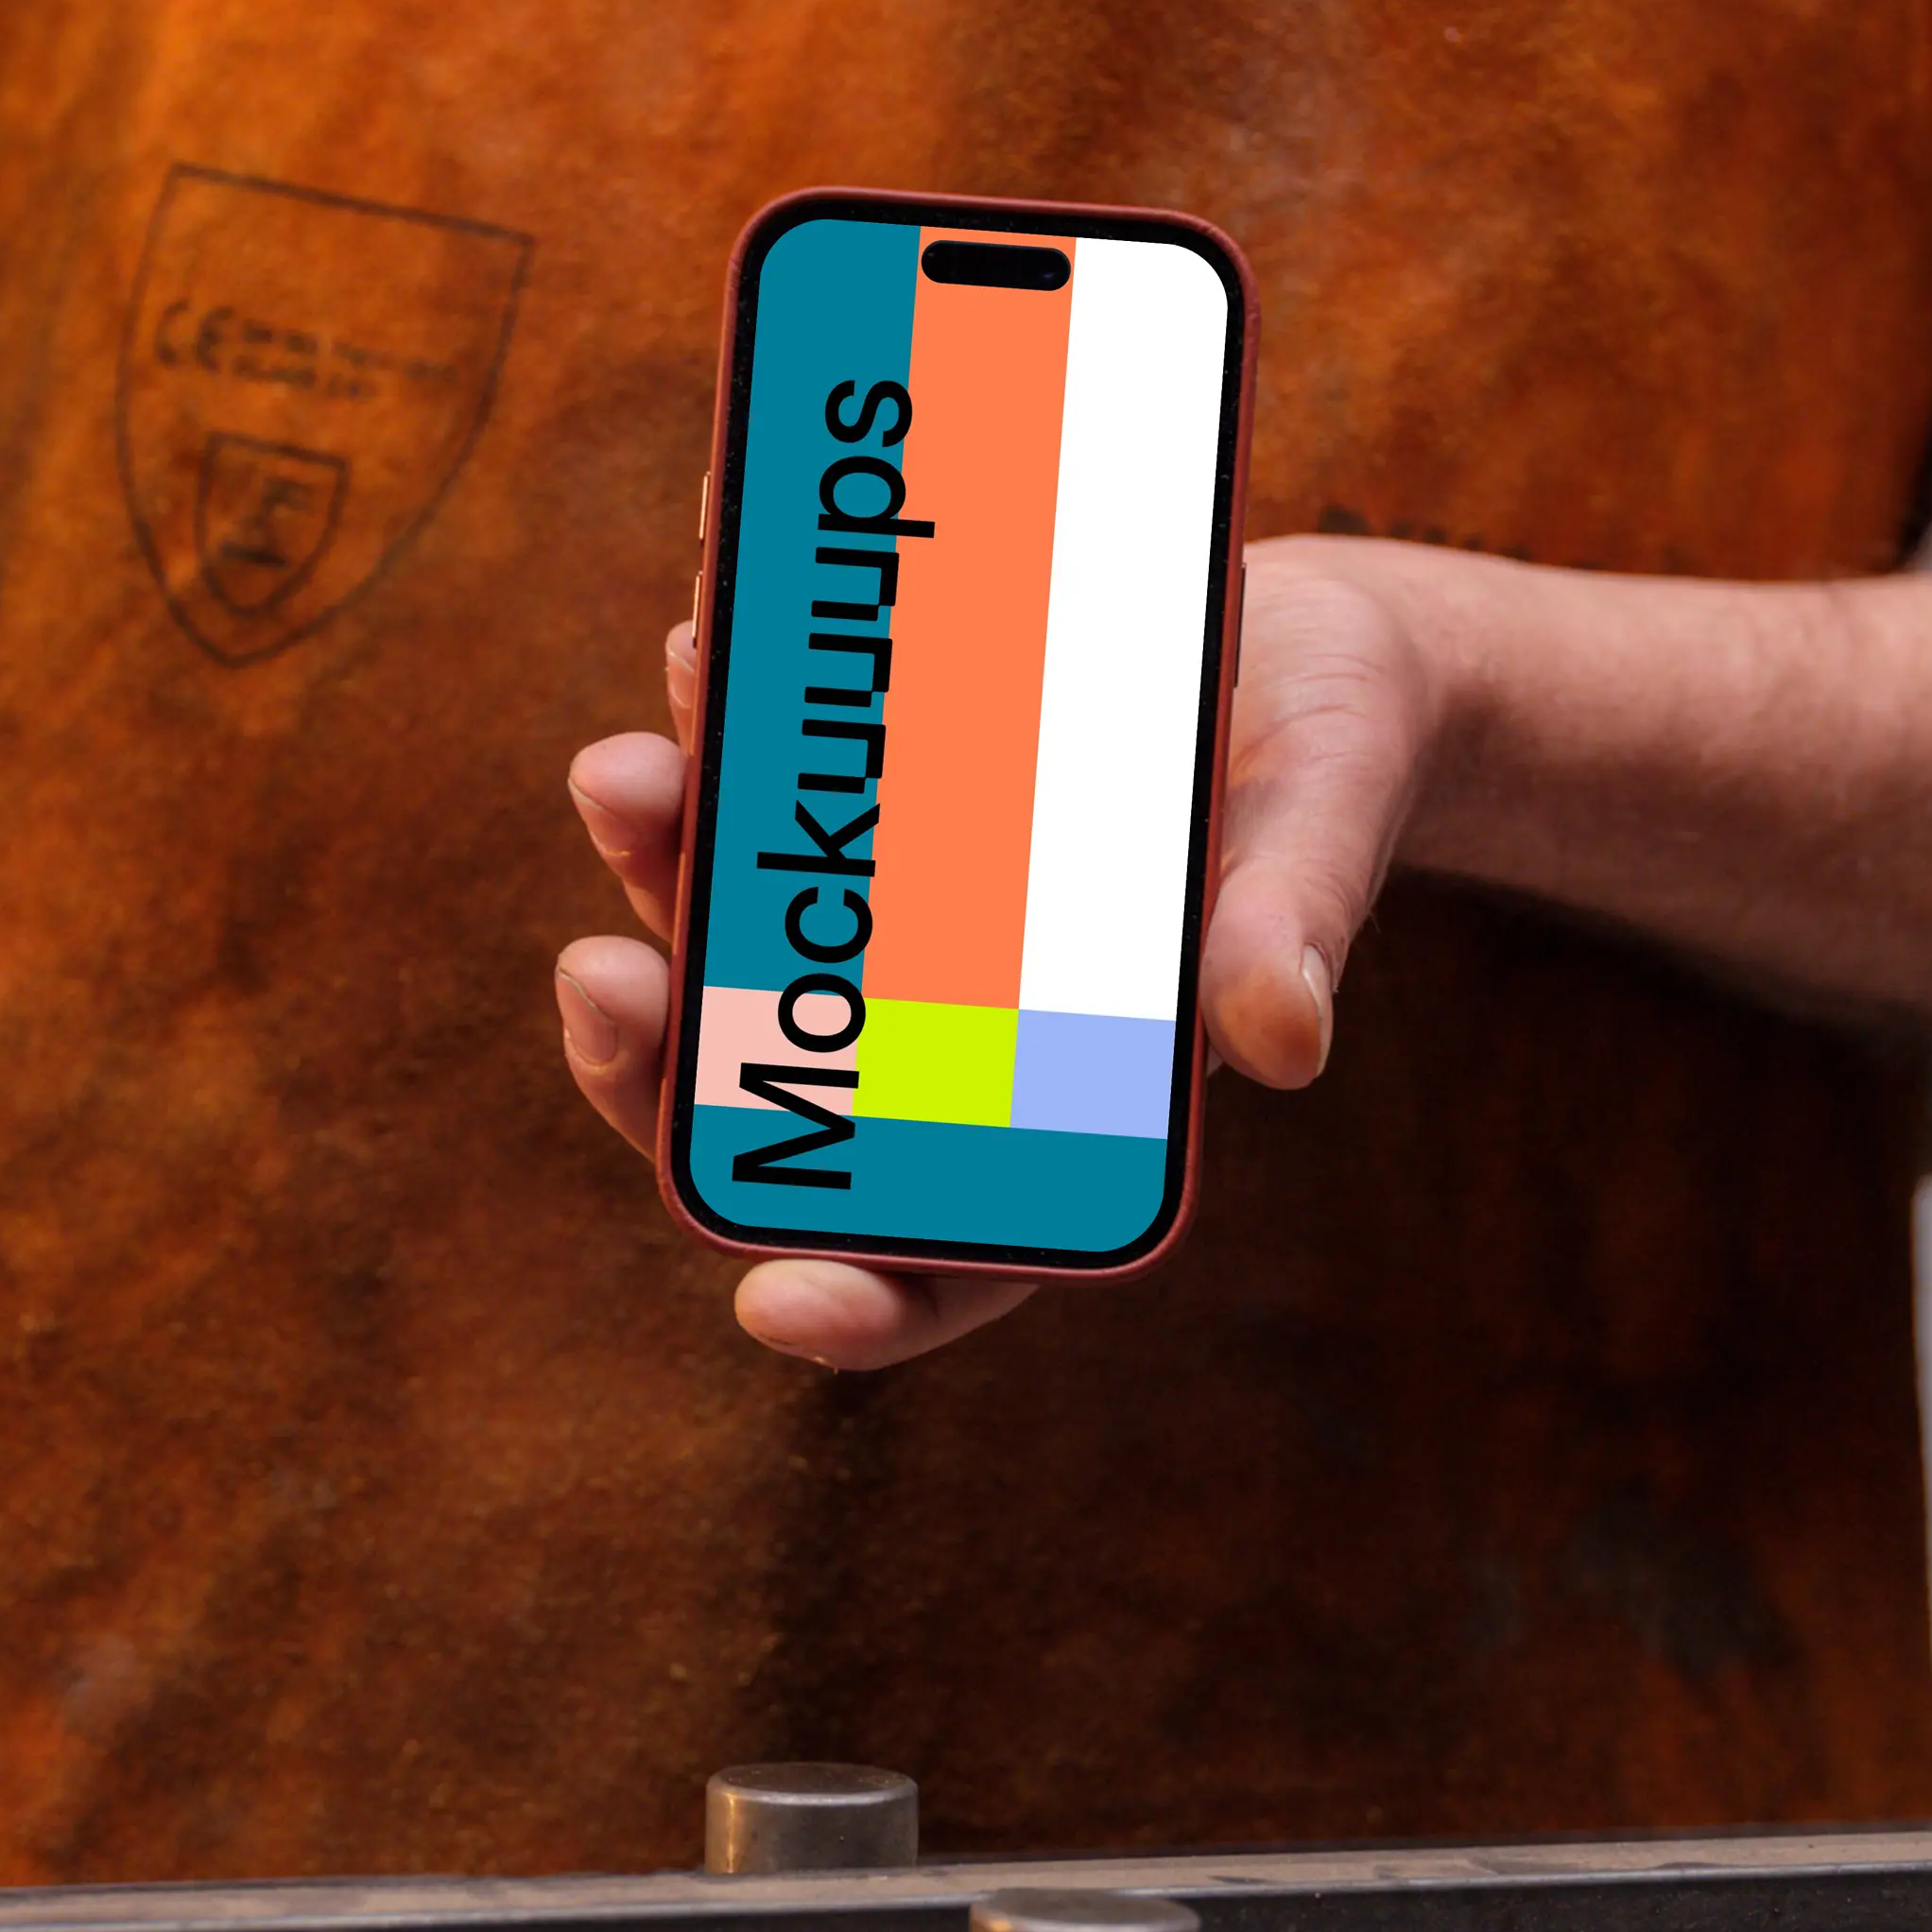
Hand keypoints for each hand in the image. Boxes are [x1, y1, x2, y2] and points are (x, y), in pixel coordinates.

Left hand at [553, 537, 1457, 1371]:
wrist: (1292, 630)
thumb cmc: (1329, 757)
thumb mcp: (1327, 816)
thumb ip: (1295, 920)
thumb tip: (1280, 1039)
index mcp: (1072, 1099)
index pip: (954, 1251)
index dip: (862, 1300)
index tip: (775, 1301)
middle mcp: (947, 1027)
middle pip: (775, 1093)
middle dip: (664, 1052)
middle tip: (602, 973)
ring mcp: (883, 914)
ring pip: (728, 934)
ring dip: (655, 863)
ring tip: (621, 770)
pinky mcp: (855, 796)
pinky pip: (755, 789)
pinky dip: (708, 726)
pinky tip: (687, 648)